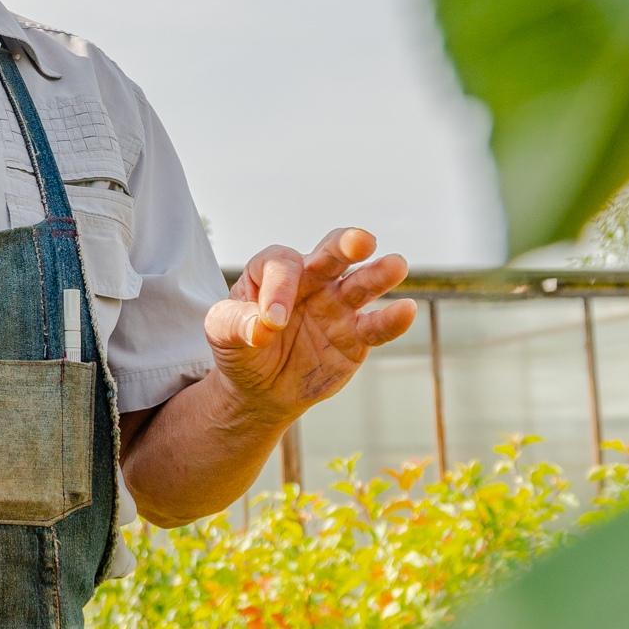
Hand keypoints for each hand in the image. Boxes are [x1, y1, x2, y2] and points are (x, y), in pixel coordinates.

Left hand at [203, 226, 415, 424]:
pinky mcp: (356, 336)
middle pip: (332, 254)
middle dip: (346, 245)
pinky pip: (376, 326)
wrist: (260, 387)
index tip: (271, 323)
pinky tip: (407, 310)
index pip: (282, 265)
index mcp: (274, 270)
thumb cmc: (240, 347)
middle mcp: (312, 279)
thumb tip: (261, 328)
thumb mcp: (222, 333)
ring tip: (396, 264)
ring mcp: (338, 305)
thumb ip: (236, 325)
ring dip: (379, 274)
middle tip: (361, 241)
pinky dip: (392, 319)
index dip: (278, 289)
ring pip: (362, 283)